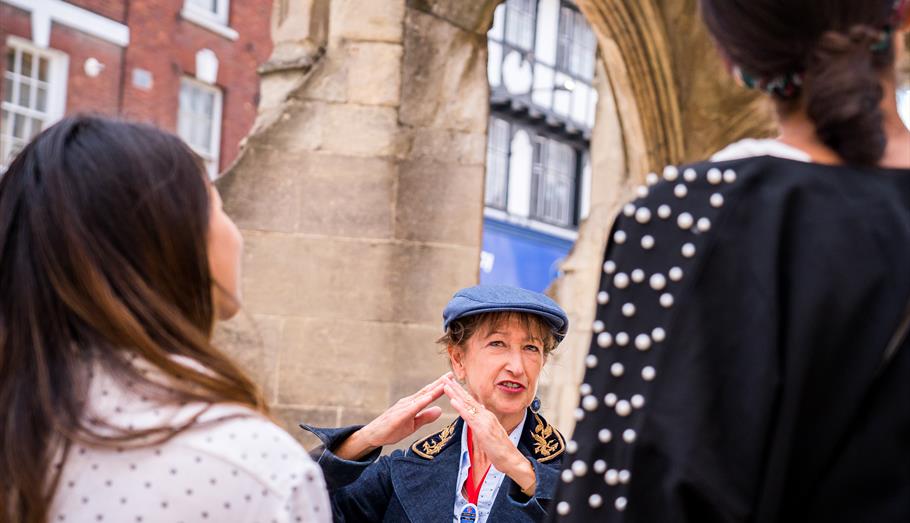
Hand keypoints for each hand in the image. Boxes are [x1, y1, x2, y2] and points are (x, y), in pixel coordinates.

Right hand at [334, 373, 448, 460]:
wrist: (373, 435)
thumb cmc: (392, 429)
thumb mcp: (413, 424)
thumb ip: (426, 417)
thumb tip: (440, 410)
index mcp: (413, 404)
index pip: (429, 393)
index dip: (441, 387)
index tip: (452, 380)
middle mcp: (409, 402)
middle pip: (427, 391)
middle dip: (439, 383)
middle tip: (452, 374)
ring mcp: (403, 407)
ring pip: (421, 397)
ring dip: (433, 390)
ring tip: (445, 383)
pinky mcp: (398, 416)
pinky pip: (412, 408)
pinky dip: (421, 402)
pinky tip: (428, 398)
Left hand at [442, 375, 535, 494]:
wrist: (512, 460)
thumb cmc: (501, 451)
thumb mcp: (489, 435)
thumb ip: (482, 426)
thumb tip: (477, 419)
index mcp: (487, 417)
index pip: (472, 402)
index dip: (461, 392)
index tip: (452, 384)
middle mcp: (486, 415)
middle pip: (468, 399)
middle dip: (456, 388)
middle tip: (445, 378)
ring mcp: (485, 421)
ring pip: (467, 404)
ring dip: (455, 394)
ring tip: (446, 384)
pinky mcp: (482, 429)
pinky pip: (469, 417)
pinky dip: (460, 407)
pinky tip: (453, 401)